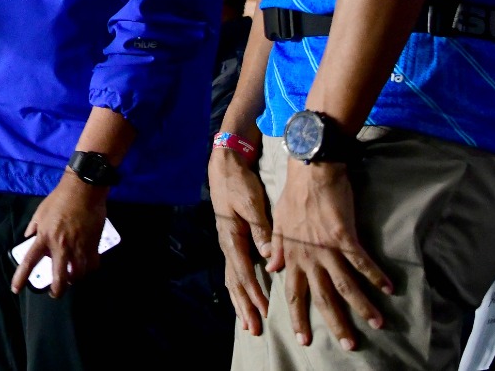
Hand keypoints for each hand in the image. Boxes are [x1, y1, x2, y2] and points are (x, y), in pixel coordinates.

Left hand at [11, 174, 107, 298]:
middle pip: (59, 278)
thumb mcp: (41, 211)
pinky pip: (92, 265)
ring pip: (78, 275)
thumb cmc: (60, 199)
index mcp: (44, 237)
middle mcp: (61, 246)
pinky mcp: (93, 245)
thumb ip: (34, 227)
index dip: (21, 277)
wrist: (83, 190)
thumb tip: (29, 237)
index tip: (16, 289)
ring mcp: (79, 247)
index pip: (29, 261)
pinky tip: (86, 266)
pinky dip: (89, 269)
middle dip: (57, 290)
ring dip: (74, 279)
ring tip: (71, 277)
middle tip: (56, 293)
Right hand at [209, 144, 272, 335]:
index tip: (264, 310)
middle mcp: (227, 244)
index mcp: (231, 237)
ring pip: (232, 279)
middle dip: (244, 306)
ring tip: (247, 322)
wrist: (225, 166)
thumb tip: (269, 257)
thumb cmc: (240, 183)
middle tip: (253, 329)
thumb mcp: (251, 204)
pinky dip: (238, 288)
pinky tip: (243, 297)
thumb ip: (261, 230)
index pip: (243, 272)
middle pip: (235, 282)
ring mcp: (227, 243)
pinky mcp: (232, 240)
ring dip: (240, 302)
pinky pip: (234, 271)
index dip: (254, 292)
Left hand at [267, 159, 391, 349]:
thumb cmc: (295, 195)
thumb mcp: (278, 223)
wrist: (310, 171)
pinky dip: (375, 276)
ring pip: (345, 284)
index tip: (303, 339)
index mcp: (292, 254)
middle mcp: (308, 256)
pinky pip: (362, 261)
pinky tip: (389, 288)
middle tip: (349, 345)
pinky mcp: (344, 236)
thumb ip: (275, 247)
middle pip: (322, 297)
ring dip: (362, 306)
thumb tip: (271, 268)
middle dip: (336, 323)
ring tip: (377, 323)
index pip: (294, 292)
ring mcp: (327, 247)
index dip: (298, 316)